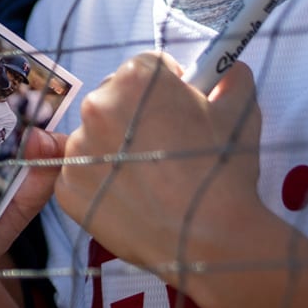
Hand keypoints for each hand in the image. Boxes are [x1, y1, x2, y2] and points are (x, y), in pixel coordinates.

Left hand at [52, 51, 263, 292]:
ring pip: (96, 138)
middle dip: (136, 116)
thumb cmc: (223, 172)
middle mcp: (98, 105)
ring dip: (117, 150)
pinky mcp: (67, 187)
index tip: (179, 111)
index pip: (147, 68)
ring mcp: (78, 148)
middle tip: (165, 148)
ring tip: (151, 180)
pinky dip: (102, 184)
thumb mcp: (240, 112)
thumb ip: (231, 78)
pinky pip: (83, 175)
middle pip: (115, 99)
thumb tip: (229, 69)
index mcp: (137, 78)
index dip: (168, 87)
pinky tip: (132, 199)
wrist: (207, 239)